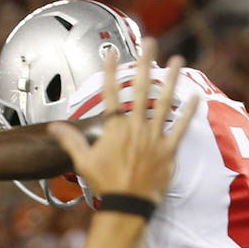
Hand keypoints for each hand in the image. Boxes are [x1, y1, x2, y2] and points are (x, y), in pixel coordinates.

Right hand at [48, 38, 197, 205]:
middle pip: (141, 89)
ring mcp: (153, 138)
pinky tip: (195, 98)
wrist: (126, 205)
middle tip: (149, 43)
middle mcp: (135, 128)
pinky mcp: (168, 151)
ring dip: (171, 80)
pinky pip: (180, 128)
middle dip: (145, 63)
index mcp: (114, 128)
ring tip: (177, 61)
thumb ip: (70, 139)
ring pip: (164, 102)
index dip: (110, 72)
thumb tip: (53, 127)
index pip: (111, 94)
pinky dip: (188, 113)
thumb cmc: (104, 183)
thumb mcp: (83, 161)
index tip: (111, 53)